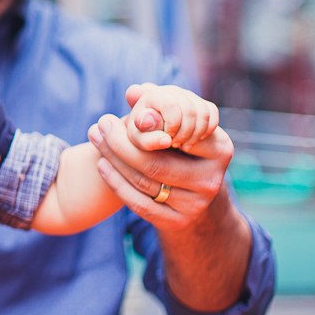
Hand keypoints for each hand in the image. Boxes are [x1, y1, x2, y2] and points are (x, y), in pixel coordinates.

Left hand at [88, 114, 232, 231]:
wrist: (190, 187)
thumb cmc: (178, 142)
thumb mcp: (175, 119)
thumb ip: (156, 103)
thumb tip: (134, 92)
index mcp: (220, 148)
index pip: (174, 137)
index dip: (142, 126)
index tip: (115, 116)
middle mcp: (213, 180)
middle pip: (155, 163)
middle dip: (119, 143)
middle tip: (99, 125)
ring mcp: (196, 205)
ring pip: (143, 182)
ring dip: (112, 159)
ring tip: (95, 137)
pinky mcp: (178, 222)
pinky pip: (139, 204)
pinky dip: (116, 183)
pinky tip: (101, 164)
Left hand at [124, 83, 218, 151]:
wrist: (154, 135)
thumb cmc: (144, 136)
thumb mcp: (140, 141)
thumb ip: (147, 139)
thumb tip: (166, 140)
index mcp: (153, 94)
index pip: (171, 104)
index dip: (172, 124)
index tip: (167, 138)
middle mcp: (171, 90)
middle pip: (189, 110)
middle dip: (184, 132)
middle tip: (174, 145)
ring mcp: (188, 95)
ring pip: (203, 113)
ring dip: (196, 134)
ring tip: (183, 146)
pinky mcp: (201, 103)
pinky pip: (212, 113)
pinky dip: (207, 130)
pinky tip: (194, 141)